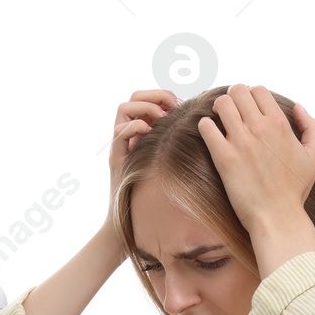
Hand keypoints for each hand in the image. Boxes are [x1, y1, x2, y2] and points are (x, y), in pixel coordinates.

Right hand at [108, 89, 178, 208]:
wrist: (134, 219)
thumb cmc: (158, 193)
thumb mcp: (171, 160)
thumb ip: (176, 141)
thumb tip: (199, 125)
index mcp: (141, 131)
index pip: (146, 97)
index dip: (163, 95)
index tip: (180, 105)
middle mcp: (128, 134)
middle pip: (133, 96)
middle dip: (155, 96)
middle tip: (171, 108)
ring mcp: (120, 145)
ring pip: (123, 108)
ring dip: (145, 109)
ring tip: (160, 122)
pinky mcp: (116, 158)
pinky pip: (120, 131)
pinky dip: (136, 128)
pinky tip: (149, 136)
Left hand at [198, 85, 314, 234]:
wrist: (277, 218)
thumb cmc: (295, 190)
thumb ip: (312, 126)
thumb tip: (297, 106)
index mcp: (280, 123)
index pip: (258, 90)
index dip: (249, 95)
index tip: (245, 108)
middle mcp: (260, 128)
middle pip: (238, 91)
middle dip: (231, 97)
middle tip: (228, 111)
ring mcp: (241, 142)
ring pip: (221, 104)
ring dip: (216, 108)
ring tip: (216, 120)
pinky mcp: (225, 158)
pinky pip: (206, 127)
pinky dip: (205, 126)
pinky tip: (209, 134)